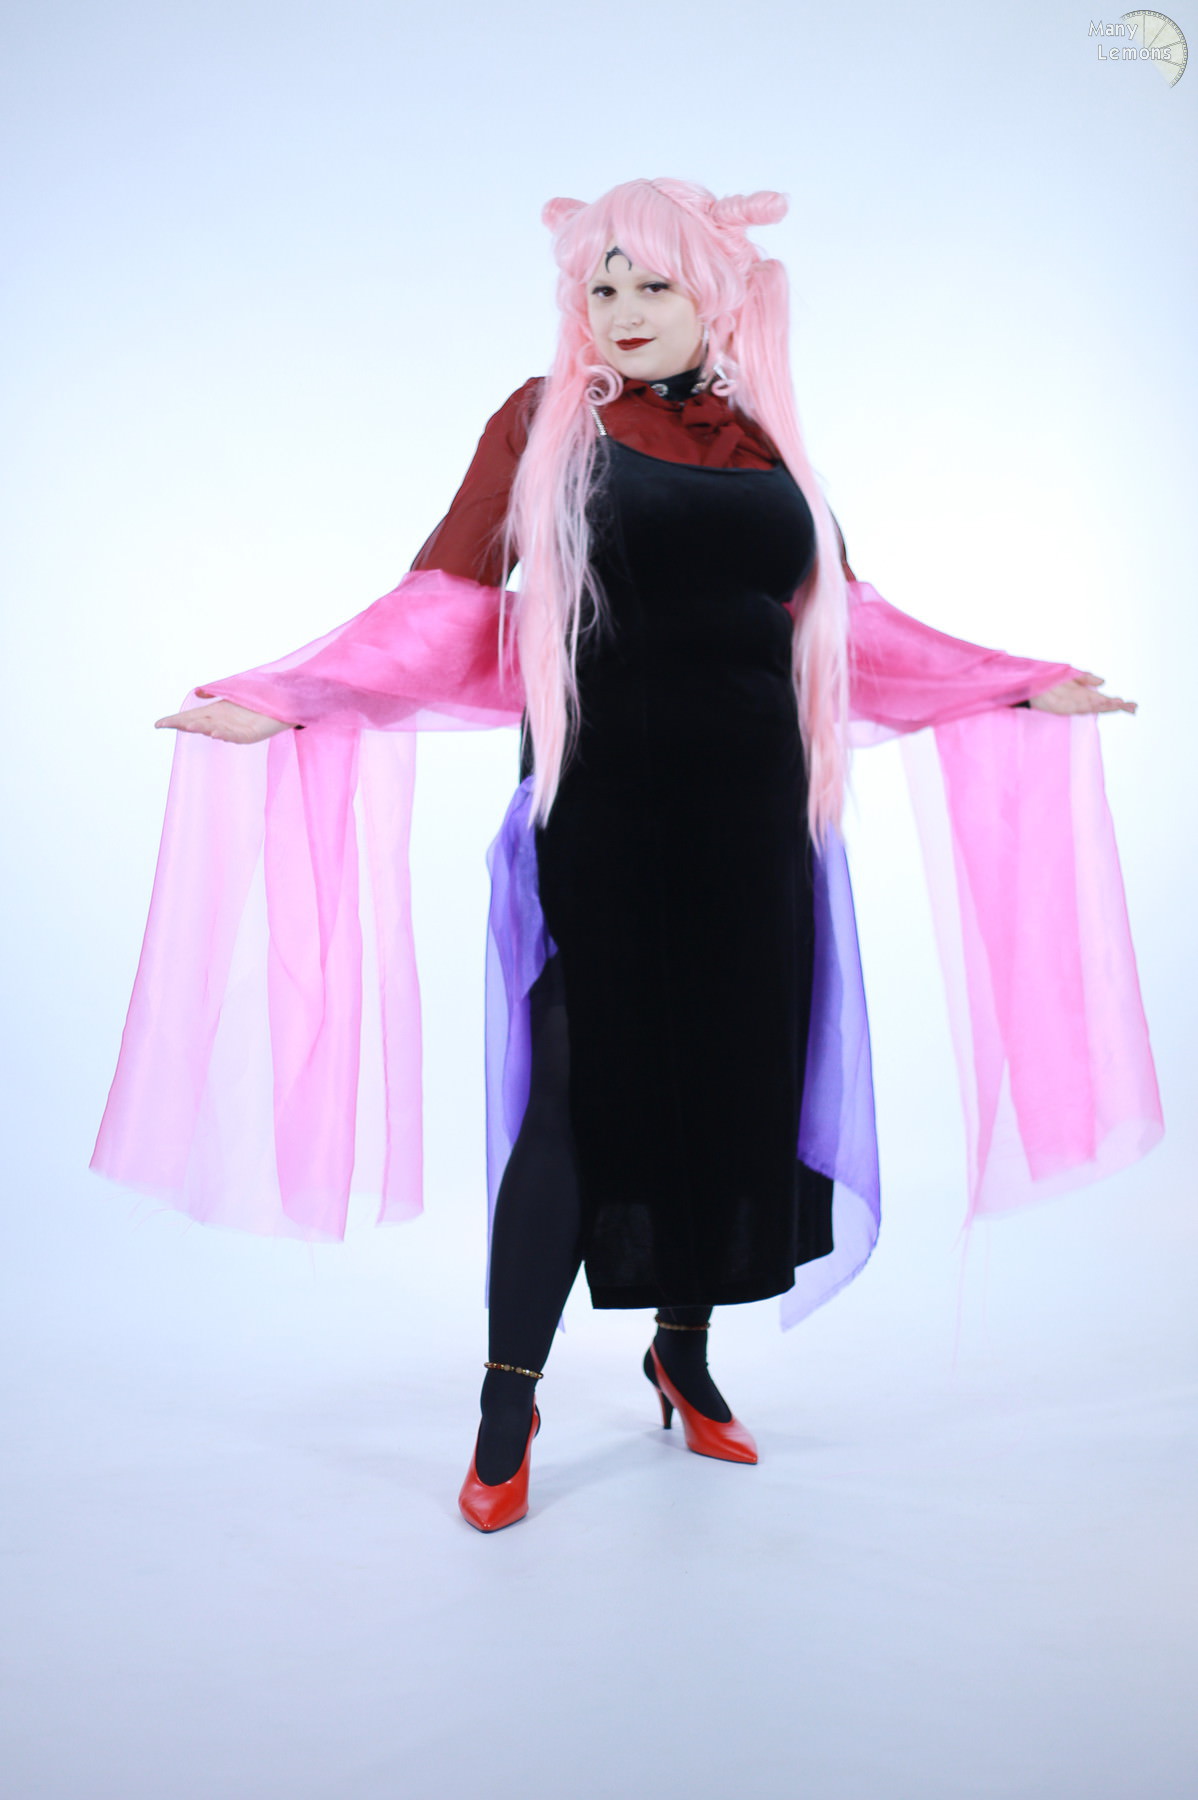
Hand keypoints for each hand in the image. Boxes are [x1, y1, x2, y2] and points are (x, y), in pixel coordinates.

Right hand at [154, 691, 298, 741]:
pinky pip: (235, 736)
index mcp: (216, 714)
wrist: (284, 705)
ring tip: (189, 726)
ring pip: (215, 730)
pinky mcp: (251, 735)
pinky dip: (225, 733)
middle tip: (169, 724)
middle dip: (185, 724)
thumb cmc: (258, 698)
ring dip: (202, 729)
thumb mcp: (234, 692)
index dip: (175, 721)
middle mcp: (223, 723)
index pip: (191, 718)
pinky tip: (215, 731)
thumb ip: (216, 692)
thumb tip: (198, 692)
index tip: (157, 724)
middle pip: (200, 724)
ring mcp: (236, 731)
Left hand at [1027, 672, 1136, 715]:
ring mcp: (1071, 706)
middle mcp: (1080, 702)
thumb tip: (1103, 681)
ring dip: (1105, 706)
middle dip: (1116, 706)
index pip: (1105, 702)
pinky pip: (1077, 706)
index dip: (1118, 704)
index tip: (1133, 705)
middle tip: (1132, 707)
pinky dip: (1088, 705)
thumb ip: (1087, 678)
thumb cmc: (1051, 681)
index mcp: (1085, 696)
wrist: (1031, 686)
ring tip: (1118, 703)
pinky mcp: (1061, 707)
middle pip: (1102, 706)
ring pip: (1092, 707)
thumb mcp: (1073, 676)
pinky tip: (1097, 702)